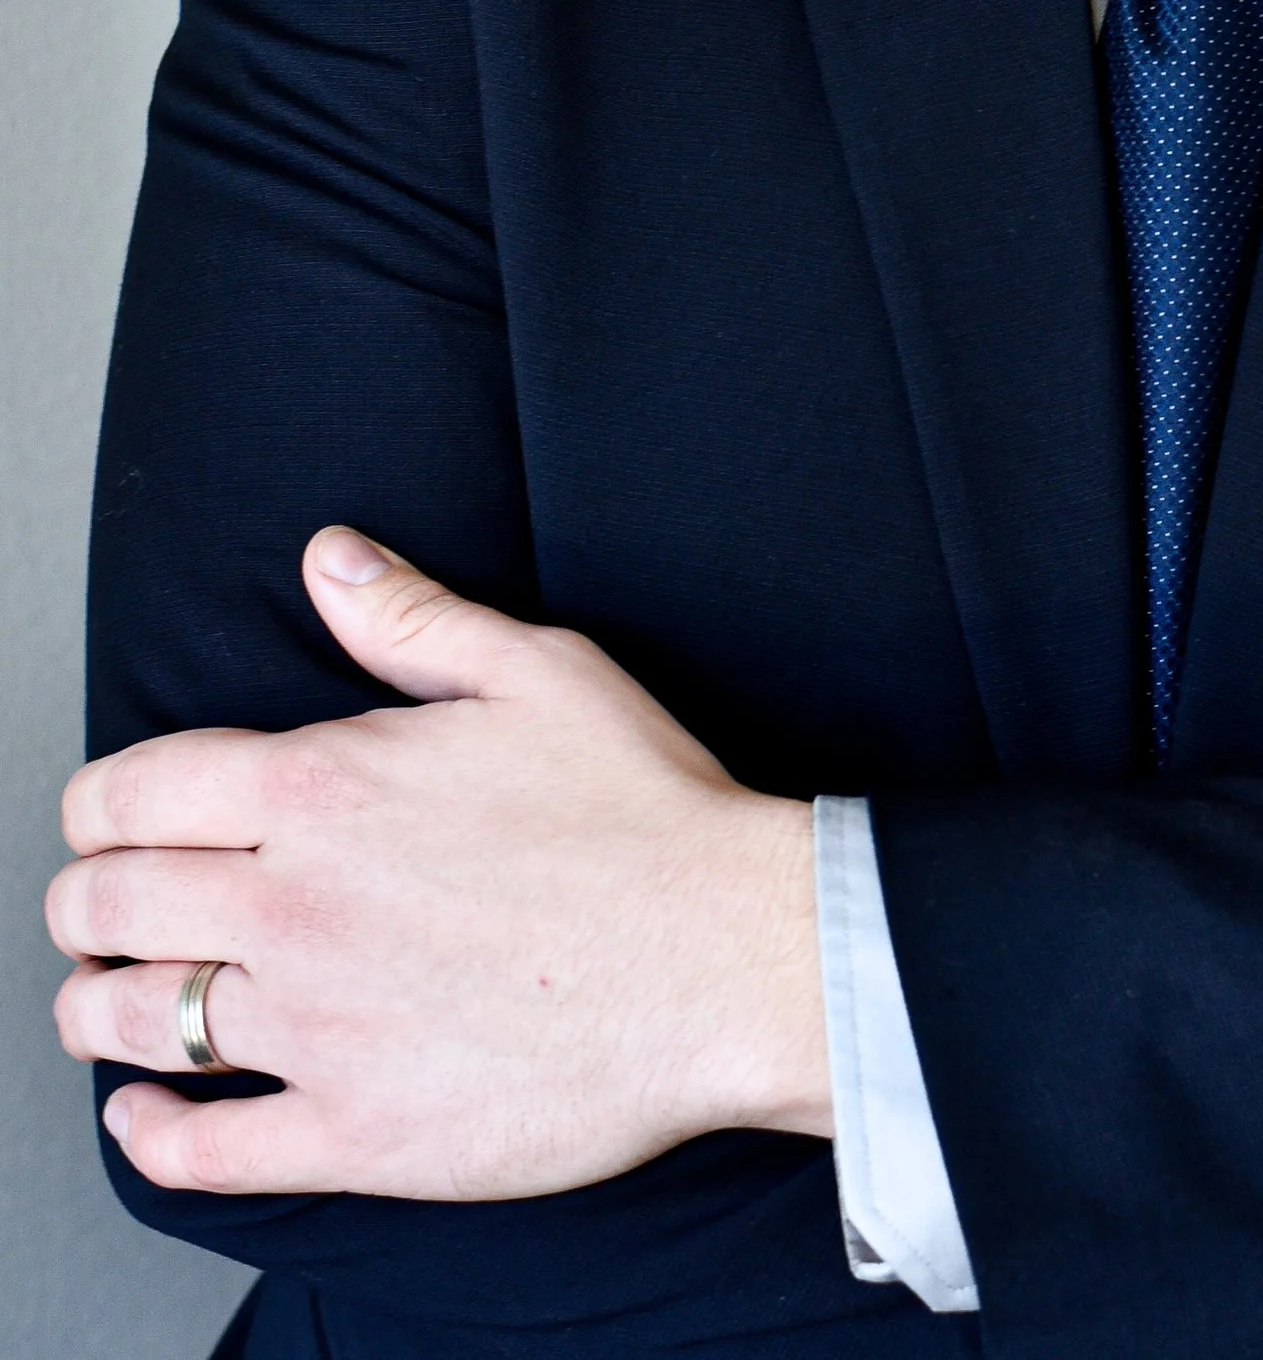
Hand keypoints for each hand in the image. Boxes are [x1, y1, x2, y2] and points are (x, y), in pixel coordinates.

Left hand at [49, 530, 826, 1196]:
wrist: (728, 956)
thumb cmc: (648, 809)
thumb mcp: (539, 672)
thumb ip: (412, 618)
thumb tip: (328, 557)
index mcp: (326, 790)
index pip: (132, 793)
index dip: (98, 805)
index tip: (108, 819)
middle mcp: (297, 907)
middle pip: (109, 904)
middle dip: (89, 899)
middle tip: (107, 907)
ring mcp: (317, 1027)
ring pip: (132, 1023)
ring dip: (100, 1007)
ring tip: (116, 999)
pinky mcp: (354, 1131)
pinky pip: (201, 1150)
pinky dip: (148, 1133)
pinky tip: (146, 1111)